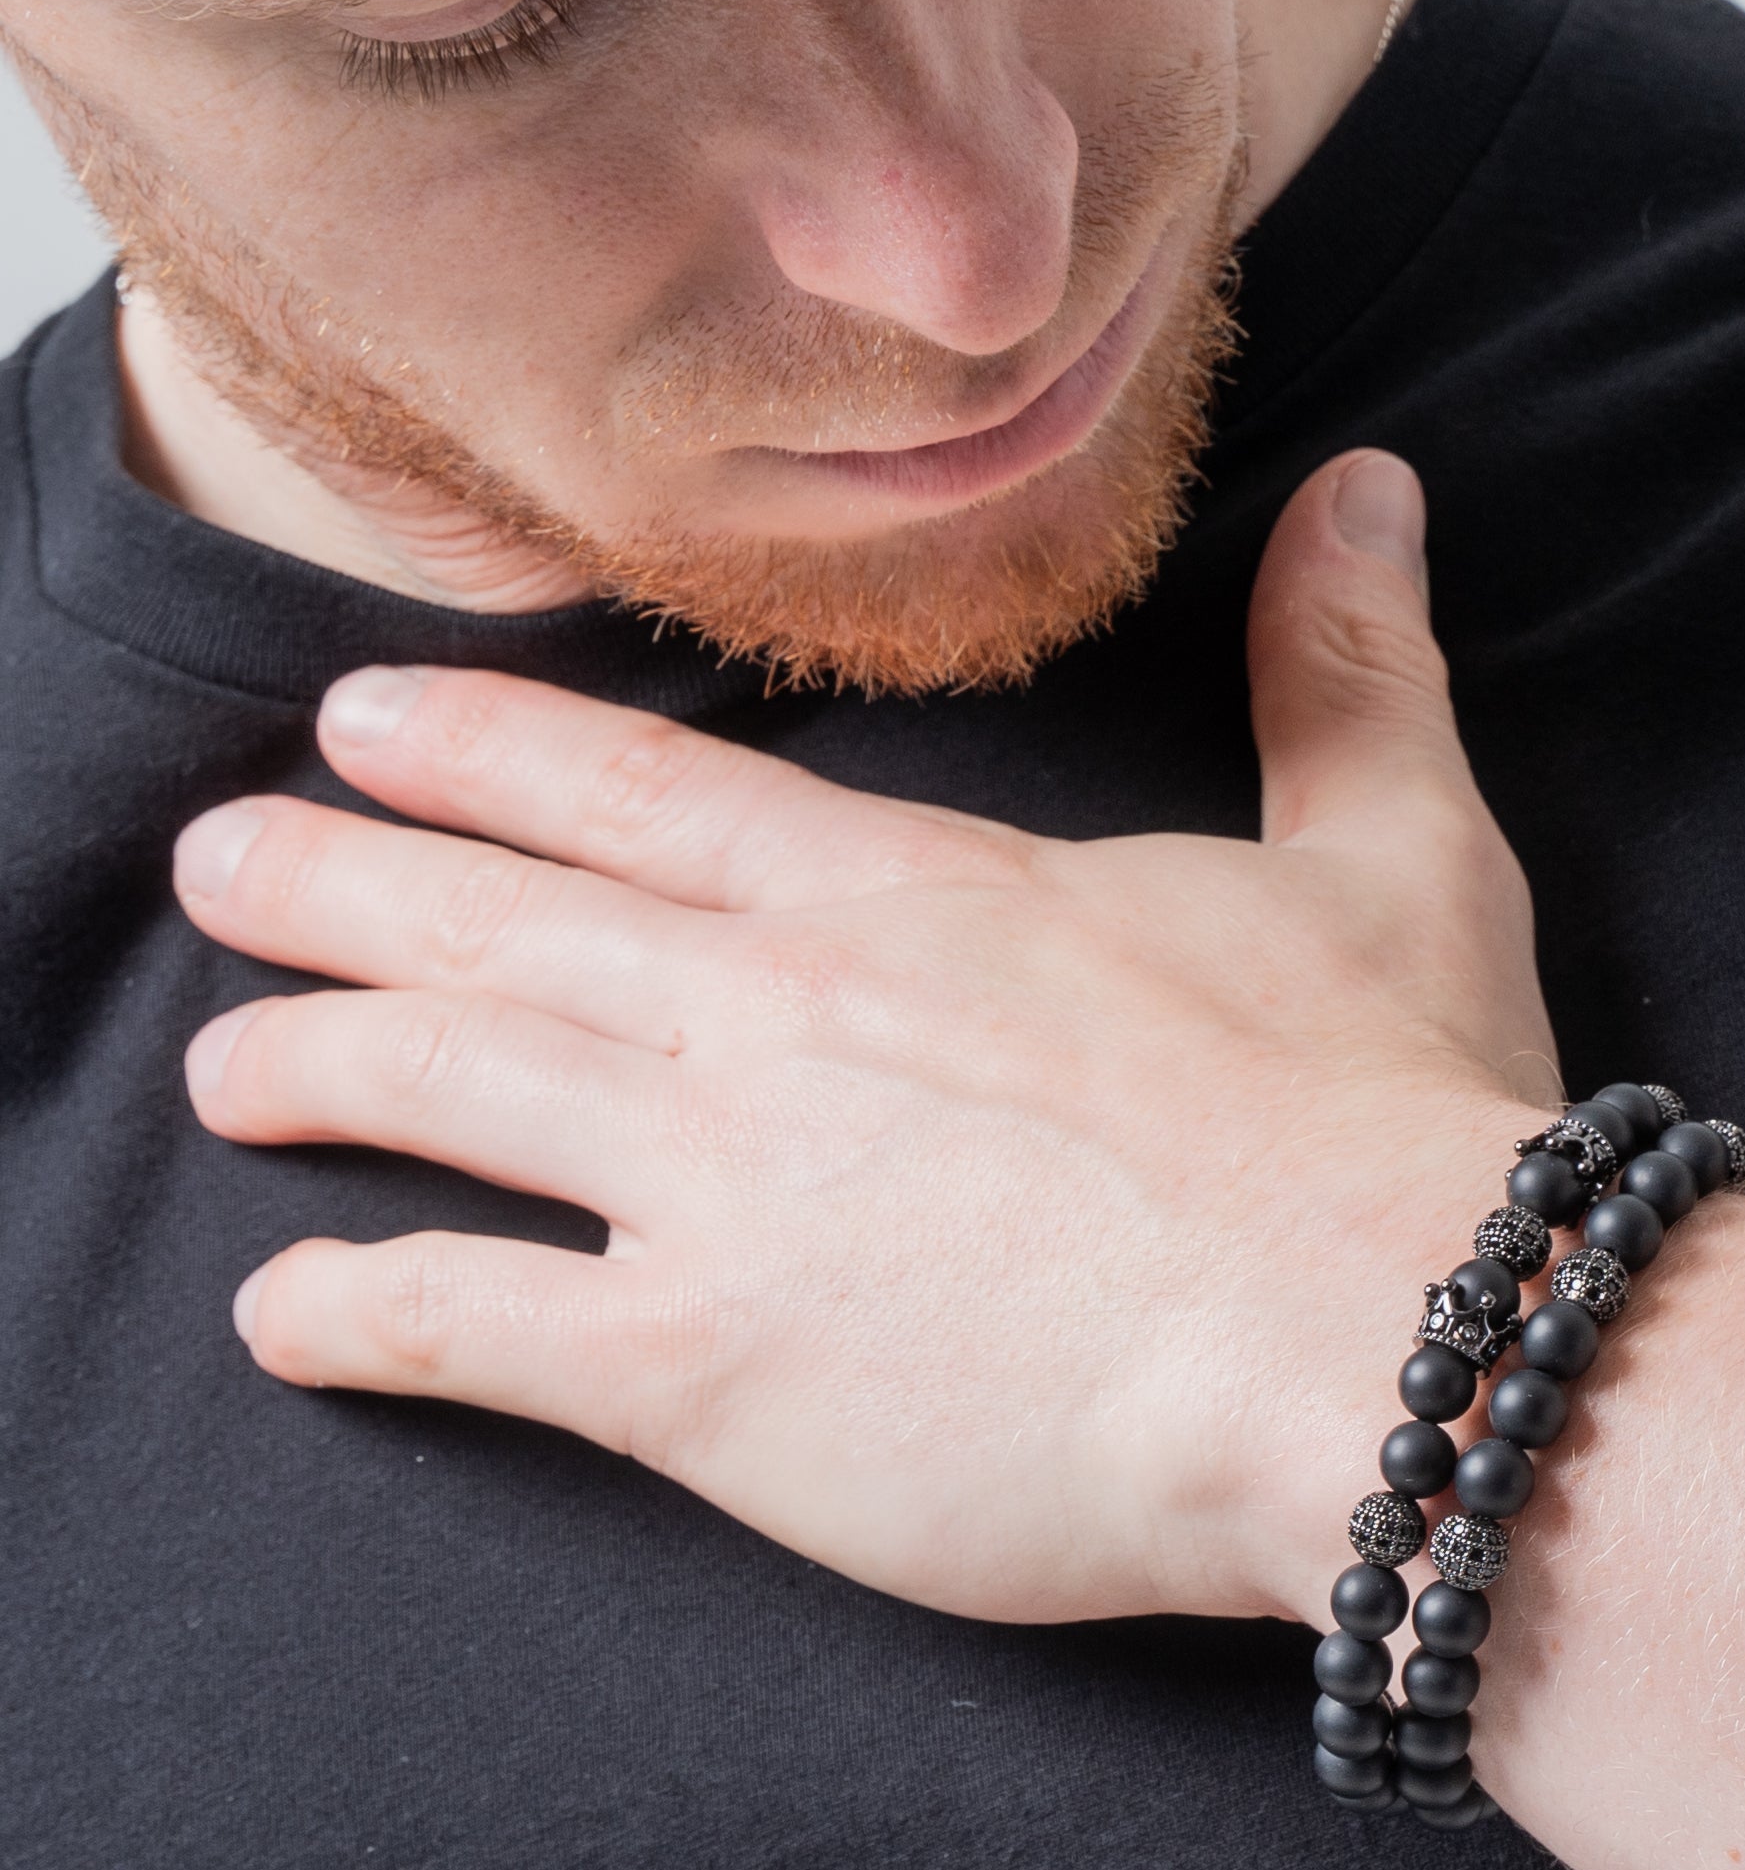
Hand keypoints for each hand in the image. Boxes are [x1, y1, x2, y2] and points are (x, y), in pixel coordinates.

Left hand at [174, 452, 1559, 1625]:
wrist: (1372, 1340)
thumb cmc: (1388, 1123)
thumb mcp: (1395, 865)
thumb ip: (1347, 681)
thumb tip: (1370, 497)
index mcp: (911, 893)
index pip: (639, 794)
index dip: (482, 751)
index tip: (365, 724)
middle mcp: (772, 1014)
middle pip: (496, 922)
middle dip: (341, 882)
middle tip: (228, 866)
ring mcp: (717, 1186)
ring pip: (443, 1088)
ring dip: (313, 1065)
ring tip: (223, 1069)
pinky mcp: (704, 1372)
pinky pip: (471, 1324)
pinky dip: (358, 1313)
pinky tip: (284, 1317)